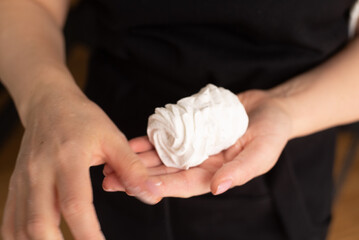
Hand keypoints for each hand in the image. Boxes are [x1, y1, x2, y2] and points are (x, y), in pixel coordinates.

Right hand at [1, 89, 160, 239]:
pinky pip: (9, 220)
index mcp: (68, 160)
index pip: (74, 204)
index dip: (87, 232)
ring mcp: (23, 181)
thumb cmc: (82, 120)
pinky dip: (18, 238)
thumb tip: (152, 196)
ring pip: (20, 227)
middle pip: (39, 223)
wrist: (49, 104)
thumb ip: (132, 169)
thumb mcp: (112, 138)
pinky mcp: (16, 185)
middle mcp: (40, 173)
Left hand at [102, 90, 291, 197]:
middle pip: (166, 173)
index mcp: (216, 174)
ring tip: (110, 163)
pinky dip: (148, 140)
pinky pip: (166, 137)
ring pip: (161, 157)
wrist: (269, 107)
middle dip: (138, 177)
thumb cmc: (272, 132)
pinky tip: (129, 143)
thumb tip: (217, 188)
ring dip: (136, 160)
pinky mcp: (189, 130)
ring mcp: (193, 147)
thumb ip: (240, 170)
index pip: (185, 184)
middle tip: (110, 180)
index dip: (162, 186)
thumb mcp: (262, 152)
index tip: (139, 186)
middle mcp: (200, 164)